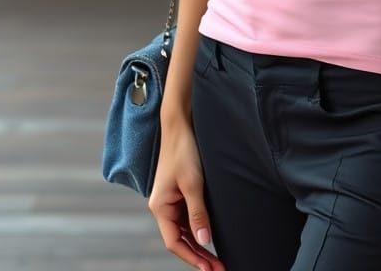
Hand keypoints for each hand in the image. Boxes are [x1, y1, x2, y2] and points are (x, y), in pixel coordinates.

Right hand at [148, 120, 225, 270]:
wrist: (181, 125)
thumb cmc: (185, 151)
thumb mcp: (193, 183)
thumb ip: (198, 213)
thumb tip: (205, 241)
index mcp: (160, 207)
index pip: (174, 242)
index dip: (192, 258)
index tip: (211, 269)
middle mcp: (163, 207)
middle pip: (180, 239)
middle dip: (199, 256)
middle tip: (219, 269)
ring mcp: (171, 200)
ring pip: (185, 230)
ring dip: (200, 245)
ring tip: (218, 259)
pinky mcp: (180, 192)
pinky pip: (189, 217)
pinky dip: (199, 229)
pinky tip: (211, 236)